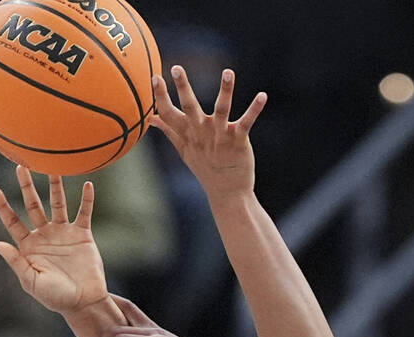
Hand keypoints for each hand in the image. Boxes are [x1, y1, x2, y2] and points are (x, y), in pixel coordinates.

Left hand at [0, 167, 107, 313]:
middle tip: (21, 166)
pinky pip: (84, 213)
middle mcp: (44, 235)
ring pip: (58, 203)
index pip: (12, 221)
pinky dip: (86, 199)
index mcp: (28, 246)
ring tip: (52, 167)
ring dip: (55, 186)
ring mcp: (64, 233)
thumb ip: (16, 262)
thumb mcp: (31, 281)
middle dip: (26, 186)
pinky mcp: (83, 235)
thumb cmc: (55, 297)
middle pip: (33, 205)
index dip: (3, 206)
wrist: (83, 302)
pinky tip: (87, 184)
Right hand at [150, 66, 266, 199]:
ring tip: (228, 72)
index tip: (154, 76)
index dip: (160, 96)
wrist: (227, 192)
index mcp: (188, 134)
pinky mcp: (238, 140)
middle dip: (183, 88)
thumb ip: (169, 131)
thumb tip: (150, 118)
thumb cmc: (205, 169)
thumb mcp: (184, 150)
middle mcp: (202, 132)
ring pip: (222, 109)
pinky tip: (262, 95)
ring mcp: (220, 136)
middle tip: (176, 68)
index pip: (168, 113)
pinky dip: (255, 109)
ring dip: (226, 90)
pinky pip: (247, 121)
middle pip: (190, 107)